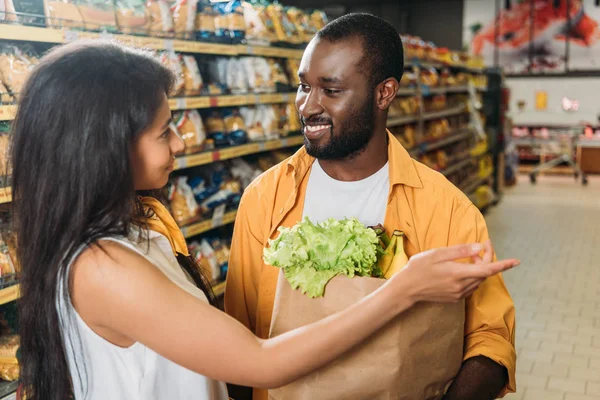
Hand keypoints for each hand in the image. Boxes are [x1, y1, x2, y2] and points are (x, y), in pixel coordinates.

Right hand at [391, 242, 518, 303]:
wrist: (406, 289)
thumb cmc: (419, 268)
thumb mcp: (437, 254)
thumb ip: (460, 251)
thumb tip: (480, 247)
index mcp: (458, 274)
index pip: (487, 269)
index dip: (503, 265)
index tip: (517, 261)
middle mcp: (461, 286)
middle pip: (484, 274)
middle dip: (487, 259)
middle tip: (483, 245)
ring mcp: (458, 294)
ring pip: (478, 280)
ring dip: (480, 268)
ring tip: (471, 256)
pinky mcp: (454, 299)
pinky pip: (470, 286)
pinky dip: (473, 276)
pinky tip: (464, 268)